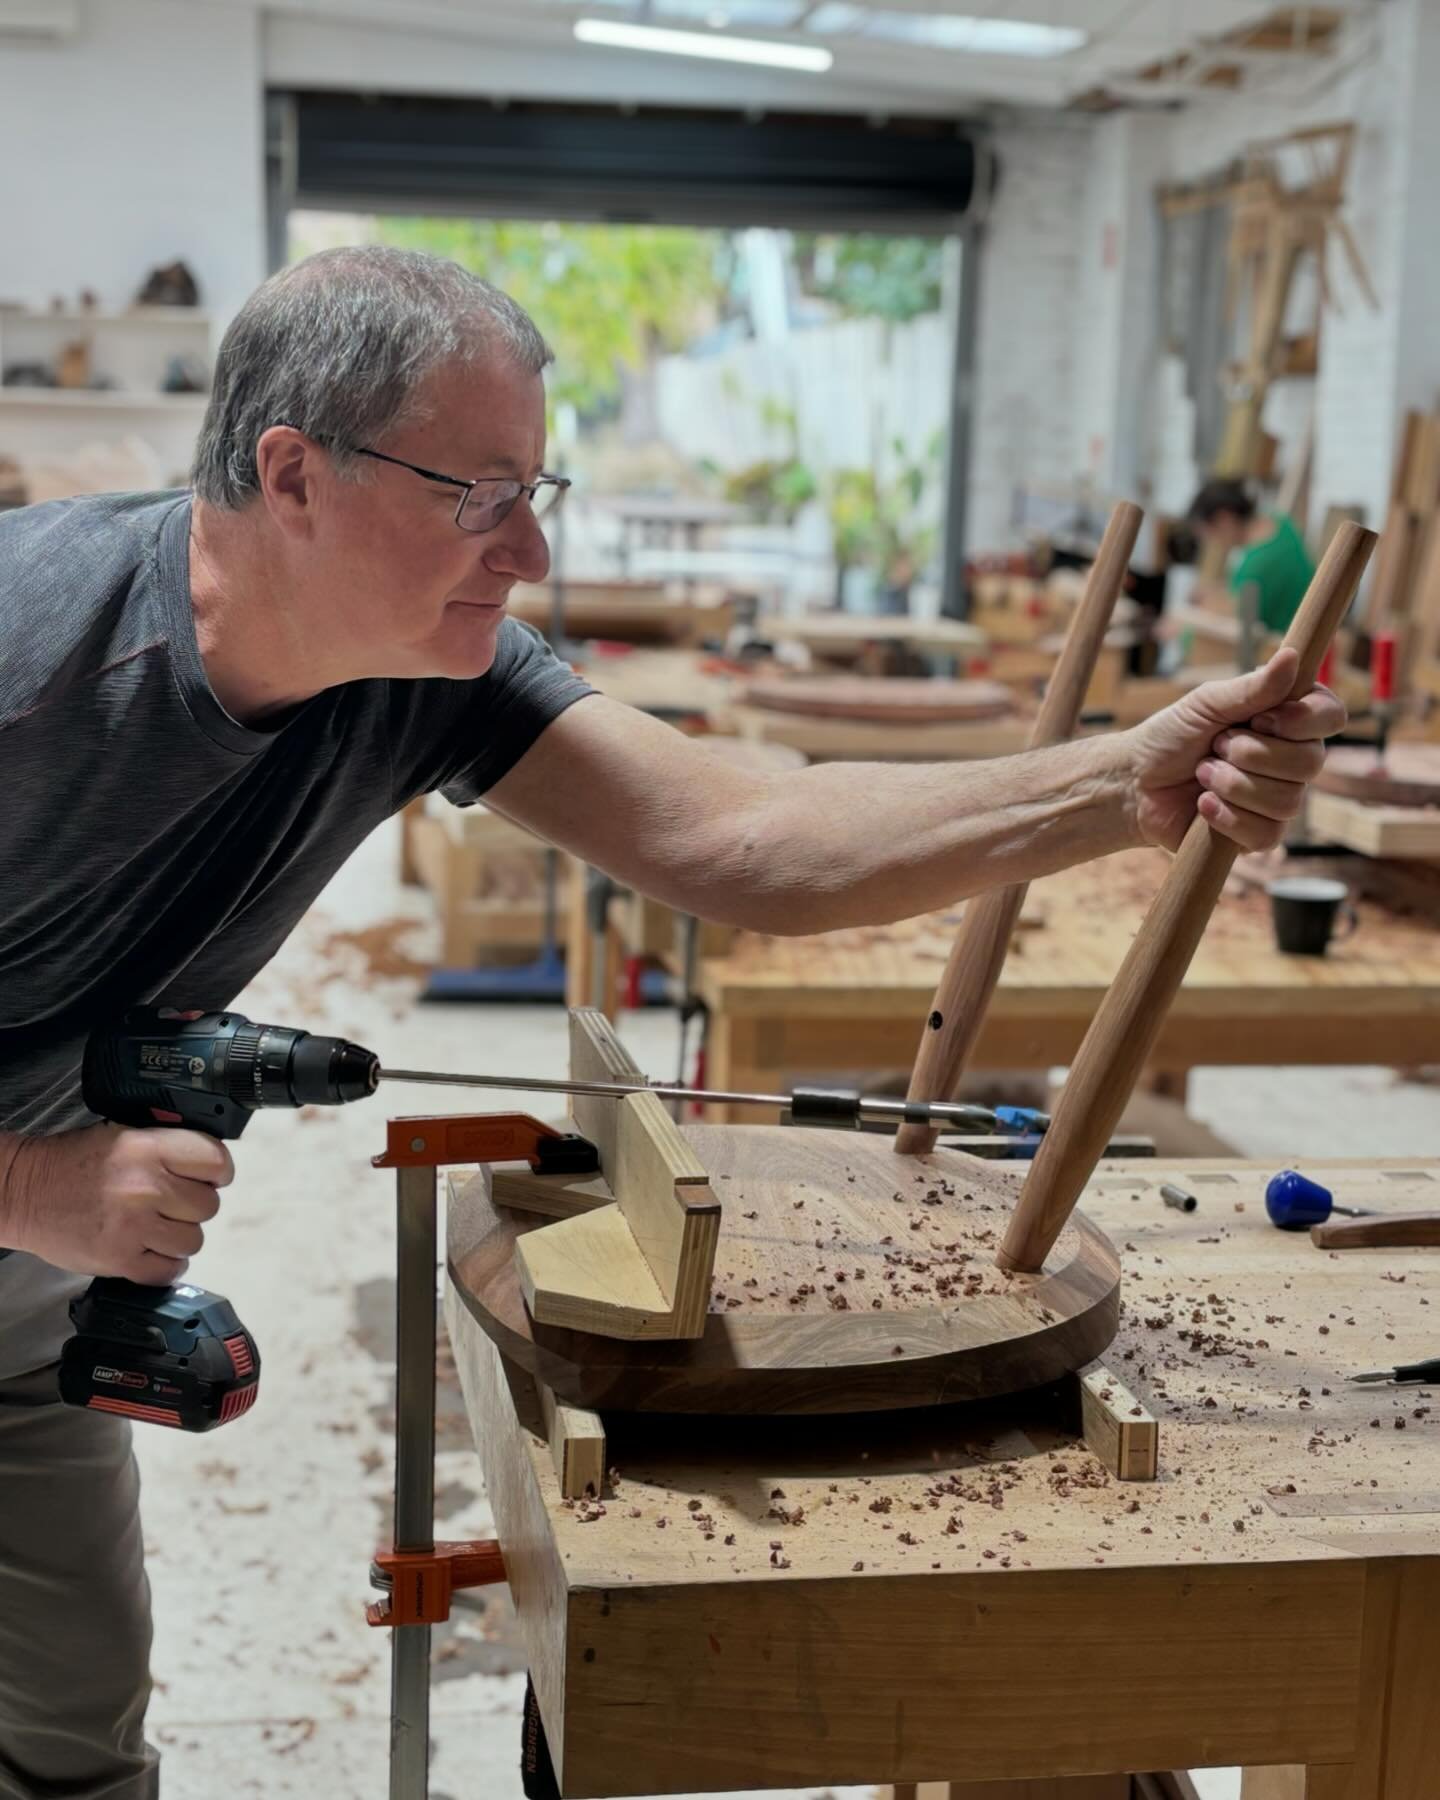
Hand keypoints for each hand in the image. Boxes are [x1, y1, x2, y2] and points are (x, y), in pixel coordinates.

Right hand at [3, 1123, 233, 1282]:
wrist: (24, 1193)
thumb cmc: (72, 1163)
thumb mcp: (123, 1134)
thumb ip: (166, 1147)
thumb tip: (208, 1163)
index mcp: (148, 1148)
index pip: (215, 1160)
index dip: (218, 1171)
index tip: (210, 1177)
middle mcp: (145, 1187)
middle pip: (208, 1205)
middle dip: (194, 1206)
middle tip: (171, 1204)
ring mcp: (133, 1226)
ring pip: (194, 1240)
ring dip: (180, 1237)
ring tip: (156, 1228)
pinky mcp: (119, 1260)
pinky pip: (170, 1270)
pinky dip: (165, 1265)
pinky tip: (150, 1251)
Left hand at [1125, 648, 1346, 852]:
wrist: (1135, 783)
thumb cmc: (1172, 736)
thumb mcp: (1207, 703)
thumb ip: (1252, 687)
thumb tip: (1293, 656)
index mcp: (1288, 720)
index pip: (1331, 716)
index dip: (1303, 720)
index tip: (1261, 719)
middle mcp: (1293, 759)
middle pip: (1310, 762)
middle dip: (1251, 754)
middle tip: (1215, 746)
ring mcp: (1279, 800)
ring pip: (1287, 800)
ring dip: (1232, 784)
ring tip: (1202, 774)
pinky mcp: (1260, 835)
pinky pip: (1266, 833)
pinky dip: (1226, 816)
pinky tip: (1203, 805)